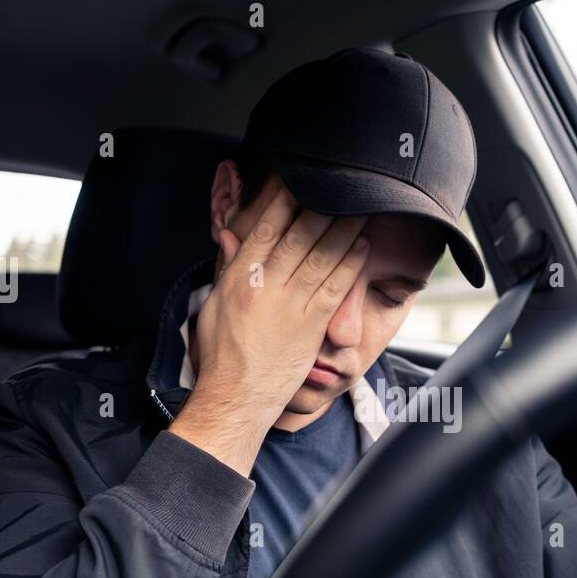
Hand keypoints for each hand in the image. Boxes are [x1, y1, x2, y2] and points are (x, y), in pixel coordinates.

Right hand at [168, 183, 369, 475]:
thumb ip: (228, 268)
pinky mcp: (311, 326)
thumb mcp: (214, 305)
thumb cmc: (222, 355)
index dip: (284, 201)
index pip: (264, 229)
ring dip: (344, 228)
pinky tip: (362, 245)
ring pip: (321, 256)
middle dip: (321, 206)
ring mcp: (291, 306)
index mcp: (239, 279)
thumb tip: (231, 234)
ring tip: (360, 206)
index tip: (300, 179)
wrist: (236, 398)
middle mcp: (266, 287)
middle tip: (340, 184)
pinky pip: (336, 287)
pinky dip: (351, 263)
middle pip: (298, 236)